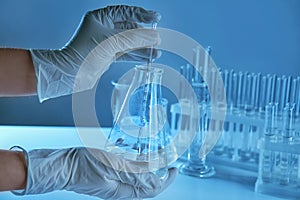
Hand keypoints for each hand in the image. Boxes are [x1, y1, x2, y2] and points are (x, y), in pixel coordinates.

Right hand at [15, 147, 176, 198]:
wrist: (62, 166)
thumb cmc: (82, 166)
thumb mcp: (112, 167)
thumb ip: (135, 173)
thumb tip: (155, 178)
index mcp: (124, 191)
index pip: (153, 188)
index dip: (166, 179)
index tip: (174, 168)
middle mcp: (121, 189)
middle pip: (147, 183)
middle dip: (159, 171)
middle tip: (166, 158)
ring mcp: (115, 182)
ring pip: (138, 176)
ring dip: (147, 165)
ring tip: (152, 152)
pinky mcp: (108, 175)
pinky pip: (127, 170)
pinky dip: (134, 161)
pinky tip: (133, 151)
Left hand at [30, 5, 160, 101]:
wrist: (71, 73)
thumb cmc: (83, 53)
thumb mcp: (111, 41)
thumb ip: (134, 38)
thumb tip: (153, 36)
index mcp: (101, 17)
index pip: (125, 12)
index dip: (142, 14)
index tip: (155, 17)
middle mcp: (104, 28)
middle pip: (130, 28)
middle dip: (144, 34)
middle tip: (156, 39)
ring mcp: (107, 42)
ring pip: (129, 42)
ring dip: (143, 47)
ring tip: (155, 52)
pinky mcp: (109, 55)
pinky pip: (126, 53)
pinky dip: (137, 55)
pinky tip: (146, 57)